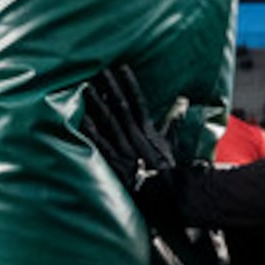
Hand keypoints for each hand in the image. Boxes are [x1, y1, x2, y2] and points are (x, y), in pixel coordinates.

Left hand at [76, 65, 221, 264]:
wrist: (166, 196)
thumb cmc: (166, 170)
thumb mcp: (170, 144)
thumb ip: (173, 122)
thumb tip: (182, 102)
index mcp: (148, 132)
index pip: (138, 102)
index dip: (129, 84)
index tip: (121, 68)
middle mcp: (135, 138)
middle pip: (121, 108)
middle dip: (110, 88)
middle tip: (100, 70)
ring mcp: (124, 150)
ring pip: (109, 123)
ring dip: (98, 105)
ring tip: (86, 88)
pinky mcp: (113, 164)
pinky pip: (100, 145)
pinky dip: (91, 132)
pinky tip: (81, 119)